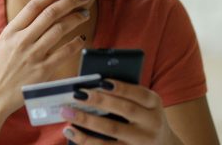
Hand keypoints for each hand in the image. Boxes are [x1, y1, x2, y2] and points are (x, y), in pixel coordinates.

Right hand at [0, 0, 90, 115]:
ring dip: (75, 18)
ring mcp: (32, 55)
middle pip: (50, 13)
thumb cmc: (1, 67)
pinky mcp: (42, 71)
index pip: (34, 5)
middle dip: (69, 1)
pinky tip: (82, 37)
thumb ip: (21, 26)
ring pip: (59, 29)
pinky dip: (76, 42)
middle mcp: (21, 40)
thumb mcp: (5, 42)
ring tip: (84, 13)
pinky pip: (64, 52)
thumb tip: (42, 8)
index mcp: (11, 31)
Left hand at [61, 80, 182, 144]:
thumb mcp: (145, 104)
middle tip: (77, 94)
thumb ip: (126, 94)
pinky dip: (86, 141)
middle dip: (99, 101)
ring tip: (67, 113)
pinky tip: (71, 132)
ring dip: (87, 122)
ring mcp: (142, 142)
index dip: (121, 87)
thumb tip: (93, 84)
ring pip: (112, 132)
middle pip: (125, 110)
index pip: (139, 93)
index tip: (101, 81)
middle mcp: (152, 123)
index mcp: (154, 104)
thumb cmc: (144, 117)